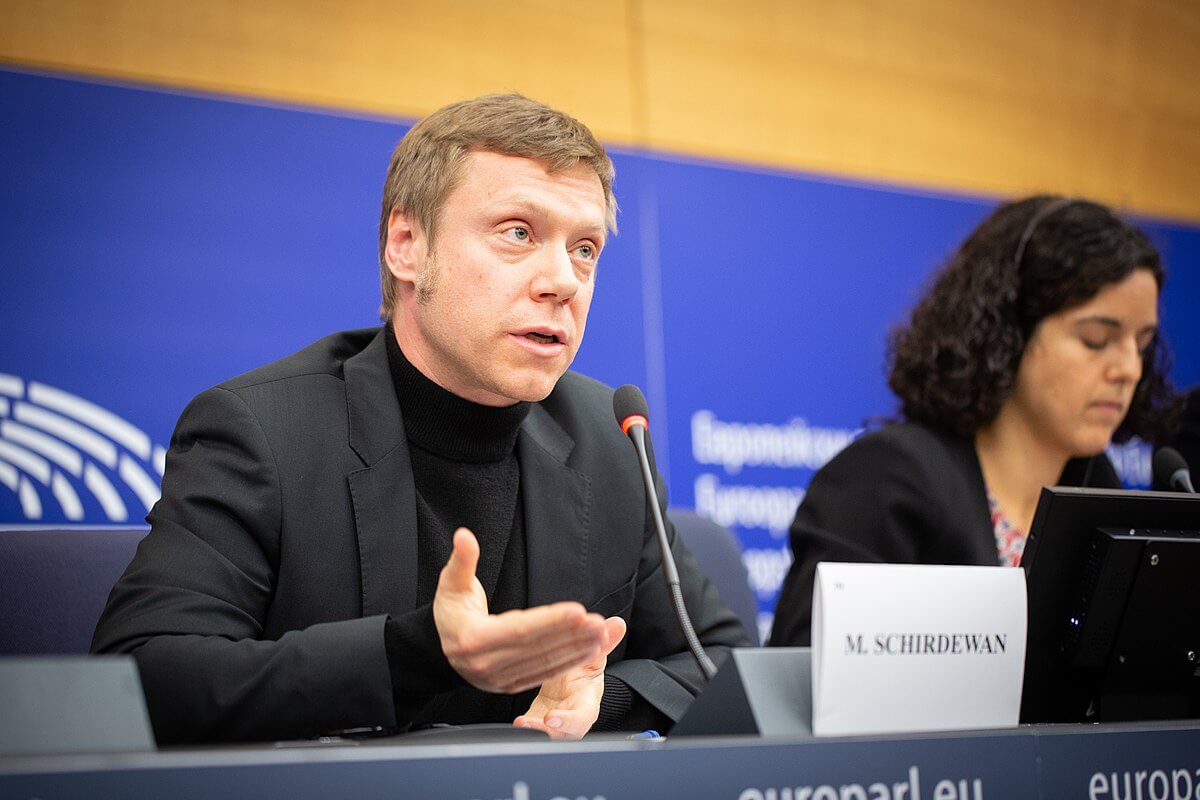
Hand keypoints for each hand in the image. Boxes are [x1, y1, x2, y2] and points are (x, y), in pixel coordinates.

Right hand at [433, 528, 607, 693]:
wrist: (442, 648)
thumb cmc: (451, 612)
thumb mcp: (451, 584)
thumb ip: (461, 560)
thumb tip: (463, 535)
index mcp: (473, 639)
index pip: (518, 629)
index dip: (549, 620)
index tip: (577, 609)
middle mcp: (487, 664)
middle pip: (536, 647)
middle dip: (570, 634)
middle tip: (598, 622)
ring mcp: (499, 679)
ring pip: (544, 662)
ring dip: (576, 649)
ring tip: (600, 634)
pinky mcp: (511, 685)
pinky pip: (545, 673)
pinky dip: (569, 662)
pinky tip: (589, 651)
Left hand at [513, 616, 626, 739]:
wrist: (572, 680)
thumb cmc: (585, 670)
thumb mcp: (593, 656)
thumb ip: (603, 643)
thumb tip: (618, 624)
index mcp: (587, 704)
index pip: (582, 718)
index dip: (568, 720)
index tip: (551, 717)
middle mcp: (572, 719)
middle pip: (563, 735)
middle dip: (545, 732)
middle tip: (526, 724)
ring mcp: (556, 724)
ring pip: (546, 735)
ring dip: (533, 731)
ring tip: (519, 723)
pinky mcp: (539, 721)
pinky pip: (532, 730)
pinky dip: (525, 727)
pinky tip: (517, 722)